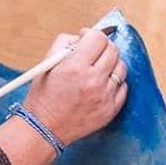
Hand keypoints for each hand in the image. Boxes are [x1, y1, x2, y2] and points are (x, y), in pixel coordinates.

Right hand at [25, 28, 127, 145]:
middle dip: (102, 47)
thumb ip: (64, 44)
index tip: (86, 38)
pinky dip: (114, 83)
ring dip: (111, 64)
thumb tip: (82, 37)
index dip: (92, 35)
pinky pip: (123, 87)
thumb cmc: (42, 98)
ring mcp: (104, 97)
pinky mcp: (111, 110)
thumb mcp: (46, 64)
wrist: (44, 130)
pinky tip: (101, 85)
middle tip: (93, 52)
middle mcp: (93, 81)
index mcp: (75, 67)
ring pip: (121, 68)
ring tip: (97, 70)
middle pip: (113, 51)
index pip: (98, 38)